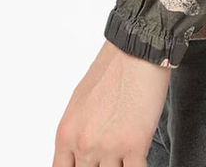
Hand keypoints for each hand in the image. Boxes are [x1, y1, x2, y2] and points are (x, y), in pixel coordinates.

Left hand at [52, 39, 171, 166]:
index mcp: (66, 134)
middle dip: (103, 166)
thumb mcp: (79, 104)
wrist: (136, 50)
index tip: (91, 166)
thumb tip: (79, 155)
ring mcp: (108, 146)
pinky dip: (138, 166)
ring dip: (121, 164)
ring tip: (126, 151)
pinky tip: (139, 156)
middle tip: (112, 154)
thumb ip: (77, 134)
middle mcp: (83, 143)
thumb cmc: (110, 70)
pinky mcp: (135, 144)